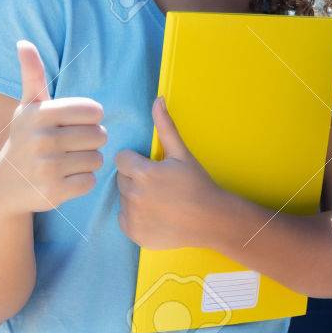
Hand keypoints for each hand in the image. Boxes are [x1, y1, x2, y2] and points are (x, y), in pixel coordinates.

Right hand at [0, 40, 106, 215]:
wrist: (5, 186)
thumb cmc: (25, 138)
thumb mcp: (27, 106)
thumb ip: (32, 74)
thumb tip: (23, 42)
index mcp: (41, 114)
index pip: (94, 111)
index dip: (90, 118)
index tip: (73, 124)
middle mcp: (42, 139)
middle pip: (99, 135)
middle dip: (91, 141)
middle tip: (70, 146)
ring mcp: (47, 167)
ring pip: (97, 159)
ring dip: (87, 161)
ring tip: (66, 161)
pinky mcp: (53, 192)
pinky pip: (90, 181)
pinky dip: (82, 181)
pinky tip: (64, 179)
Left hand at [116, 97, 225, 249]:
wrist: (210, 219)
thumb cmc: (197, 183)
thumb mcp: (181, 153)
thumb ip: (165, 126)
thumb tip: (158, 99)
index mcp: (143, 173)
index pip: (122, 159)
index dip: (136, 161)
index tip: (152, 167)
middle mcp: (134, 195)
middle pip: (121, 178)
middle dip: (135, 178)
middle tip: (159, 184)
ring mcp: (133, 216)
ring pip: (123, 198)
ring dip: (135, 196)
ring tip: (159, 199)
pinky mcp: (133, 233)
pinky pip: (124, 218)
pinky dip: (135, 216)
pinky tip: (155, 214)